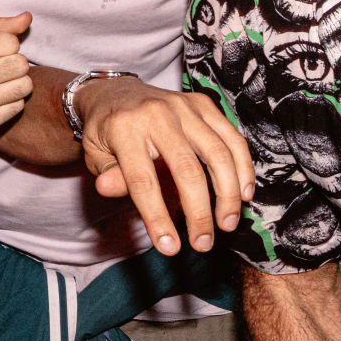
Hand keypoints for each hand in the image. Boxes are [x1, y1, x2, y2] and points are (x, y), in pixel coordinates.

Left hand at [79, 76, 255, 255]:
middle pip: (186, 170)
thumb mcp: (95, 154)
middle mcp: (156, 113)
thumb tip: (109, 190)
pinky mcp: (203, 104)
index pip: (142, 180)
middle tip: (203, 244)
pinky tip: (244, 194)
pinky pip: (232, 137)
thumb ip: (108, 173)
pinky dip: (243, 167)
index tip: (169, 248)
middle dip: (199, 213)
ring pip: (217, 153)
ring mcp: (183, 105)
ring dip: (228, 195)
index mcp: (123, 128)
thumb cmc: (105, 132)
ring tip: (228, 224)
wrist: (114, 92)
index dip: (157, 217)